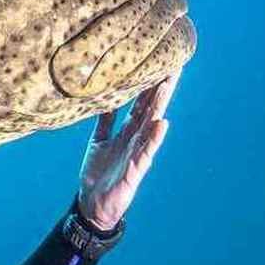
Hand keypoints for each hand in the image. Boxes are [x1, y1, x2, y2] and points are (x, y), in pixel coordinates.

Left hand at [78, 71, 180, 230]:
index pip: (140, 103)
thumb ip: (104, 121)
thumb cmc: (98, 172)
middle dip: (160, 87)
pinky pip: (145, 151)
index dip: (148, 84)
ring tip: (168, 84)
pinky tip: (162, 124)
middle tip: (172, 64)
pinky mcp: (135, 169)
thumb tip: (104, 99)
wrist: (92, 203)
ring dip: (159, 104)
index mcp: (126, 131)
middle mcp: (135, 138)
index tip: (157, 62)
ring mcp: (137, 152)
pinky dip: (154, 137)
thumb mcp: (99, 141)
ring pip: (150, 124)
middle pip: (149, 108)